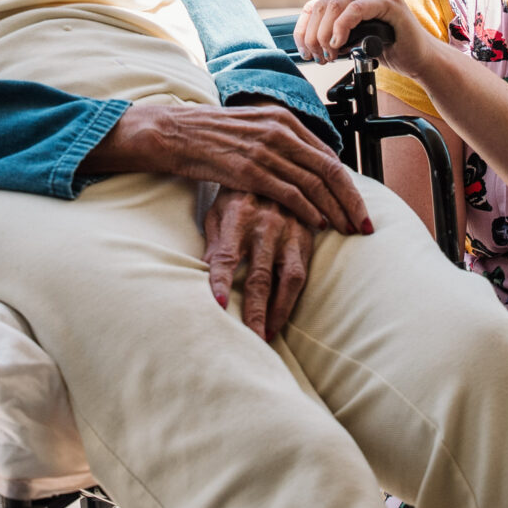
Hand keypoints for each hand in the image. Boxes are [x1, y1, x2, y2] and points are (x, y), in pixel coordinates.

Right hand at [89, 99, 372, 235]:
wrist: (173, 133)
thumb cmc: (211, 136)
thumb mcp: (253, 130)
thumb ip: (281, 145)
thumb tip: (307, 168)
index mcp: (284, 119)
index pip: (330, 155)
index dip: (349, 185)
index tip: (359, 207)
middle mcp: (280, 130)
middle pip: (330, 170)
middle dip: (351, 201)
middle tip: (364, 225)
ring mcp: (265, 148)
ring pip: (314, 183)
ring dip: (335, 210)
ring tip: (348, 230)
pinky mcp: (248, 168)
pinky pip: (289, 192)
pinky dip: (308, 210)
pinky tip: (319, 224)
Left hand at [203, 188, 318, 342]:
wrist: (277, 166)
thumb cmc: (237, 195)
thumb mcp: (218, 211)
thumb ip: (214, 241)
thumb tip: (202, 274)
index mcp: (237, 216)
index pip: (226, 255)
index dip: (222, 280)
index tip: (219, 304)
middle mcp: (266, 225)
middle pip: (260, 275)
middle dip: (254, 310)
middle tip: (248, 340)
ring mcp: (290, 232)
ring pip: (288, 279)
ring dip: (278, 311)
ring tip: (266, 335)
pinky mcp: (305, 238)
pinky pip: (302, 274)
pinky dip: (292, 299)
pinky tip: (280, 318)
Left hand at [296, 0, 433, 70]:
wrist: (419, 58)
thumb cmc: (388, 48)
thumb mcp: (352, 39)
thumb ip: (334, 31)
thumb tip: (308, 41)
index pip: (315, 5)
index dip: (304, 29)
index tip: (305, 52)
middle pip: (321, 5)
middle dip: (313, 35)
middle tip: (318, 57)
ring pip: (334, 5)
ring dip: (325, 34)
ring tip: (330, 54)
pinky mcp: (389, 1)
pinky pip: (356, 8)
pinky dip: (342, 27)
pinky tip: (340, 44)